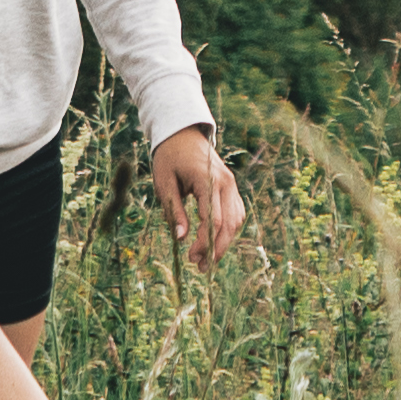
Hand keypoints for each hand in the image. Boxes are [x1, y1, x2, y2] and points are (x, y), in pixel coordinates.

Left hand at [144, 128, 247, 271]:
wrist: (182, 133)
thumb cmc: (169, 158)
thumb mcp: (164, 184)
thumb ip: (175, 211)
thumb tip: (181, 239)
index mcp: (206, 179)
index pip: (212, 220)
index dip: (204, 243)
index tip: (191, 258)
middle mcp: (225, 182)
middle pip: (228, 224)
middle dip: (216, 249)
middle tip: (201, 267)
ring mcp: (231, 184)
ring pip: (236, 220)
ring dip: (225, 242)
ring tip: (208, 259)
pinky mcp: (231, 186)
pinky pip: (236, 212)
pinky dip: (229, 230)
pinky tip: (215, 242)